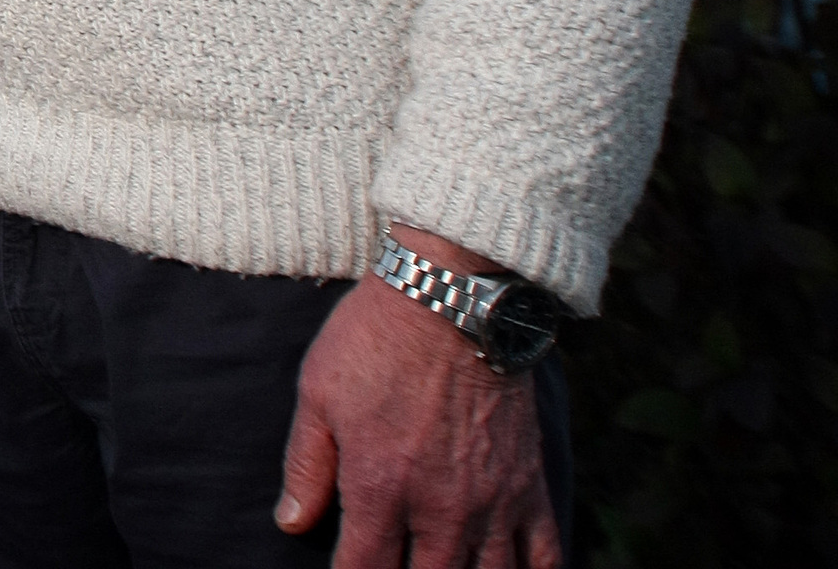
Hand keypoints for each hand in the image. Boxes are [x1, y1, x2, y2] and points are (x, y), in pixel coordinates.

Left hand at [277, 225, 559, 566]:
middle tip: (397, 568)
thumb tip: (291, 524)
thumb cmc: (375, 339)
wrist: (452, 297)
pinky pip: (546, 556)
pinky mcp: (530, 485)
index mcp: (379, 486)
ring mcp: (492, 501)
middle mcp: (440, 506)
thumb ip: (305, 466)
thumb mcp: (318, 395)